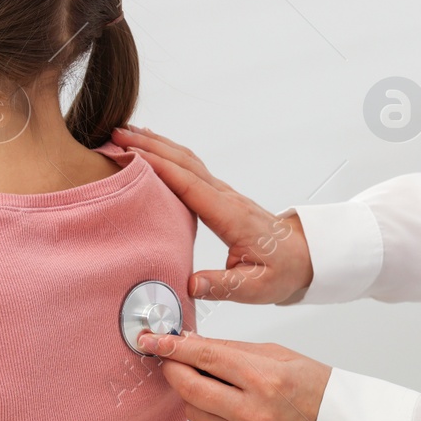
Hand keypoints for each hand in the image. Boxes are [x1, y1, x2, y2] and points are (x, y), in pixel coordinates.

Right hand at [112, 126, 312, 304]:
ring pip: (186, 159)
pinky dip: (167, 153)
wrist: (305, 256)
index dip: (158, 168)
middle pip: (183, 162)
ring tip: (124, 133)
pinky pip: (190, 167)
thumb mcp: (257, 287)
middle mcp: (225, 197)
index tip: (129, 155)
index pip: (190, 185)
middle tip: (114, 135)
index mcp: (230, 216)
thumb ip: (224, 285)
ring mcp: (222, 193)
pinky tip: (151, 149)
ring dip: (155, 144)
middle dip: (148, 146)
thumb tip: (192, 285)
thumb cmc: (282, 270)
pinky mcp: (219, 196)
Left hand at [139, 331, 330, 420]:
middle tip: (168, 359)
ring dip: (193, 395)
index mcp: (265, 379)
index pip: (206, 357)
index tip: (153, 340)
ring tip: (210, 383)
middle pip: (190, 389)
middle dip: (172, 370)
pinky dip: (221, 418)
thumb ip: (233, 350)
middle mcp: (253, 413)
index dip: (174, 347)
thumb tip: (191, 343)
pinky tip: (242, 412)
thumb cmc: (317, 388)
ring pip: (195, 414)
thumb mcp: (280, 356)